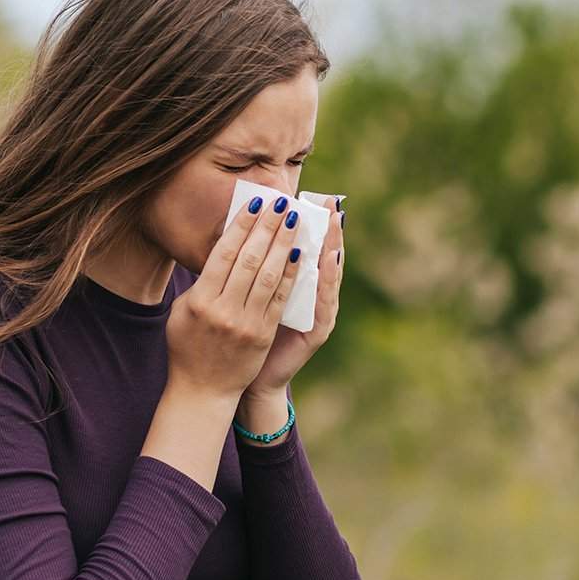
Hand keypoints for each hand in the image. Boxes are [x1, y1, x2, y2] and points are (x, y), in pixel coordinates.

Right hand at [164, 194, 303, 396]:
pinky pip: (281, 298)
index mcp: (200, 300)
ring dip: (284, 244)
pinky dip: (291, 273)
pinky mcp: (263, 334)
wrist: (203, 390)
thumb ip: (202, 282)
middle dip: (267, 227)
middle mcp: (223, 310)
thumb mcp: (183, 311)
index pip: (224, 253)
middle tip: (281, 203)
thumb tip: (224, 248)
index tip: (255, 202)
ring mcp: (245, 323)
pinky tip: (300, 253)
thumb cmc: (188, 345)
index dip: (241, 225)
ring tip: (294, 219)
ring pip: (269, 275)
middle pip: (250, 259)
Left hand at [247, 196, 344, 397]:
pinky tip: (330, 259)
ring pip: (329, 276)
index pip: (308, 250)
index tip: (316, 196)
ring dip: (332, 247)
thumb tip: (243, 233)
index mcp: (296, 288)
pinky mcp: (317, 333)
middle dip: (328, 228)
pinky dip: (328, 280)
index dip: (313, 224)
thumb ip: (254, 273)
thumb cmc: (245, 338)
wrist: (251, 383)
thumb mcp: (248, 298)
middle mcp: (313, 299)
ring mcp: (318, 316)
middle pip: (324, 257)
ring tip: (335, 222)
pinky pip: (324, 303)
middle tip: (331, 200)